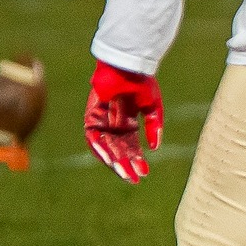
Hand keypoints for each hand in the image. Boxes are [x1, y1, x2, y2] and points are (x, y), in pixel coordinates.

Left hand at [84, 61, 163, 183]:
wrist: (127, 66)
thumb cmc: (141, 82)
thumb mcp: (153, 107)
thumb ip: (154, 127)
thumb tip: (154, 148)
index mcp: (128, 121)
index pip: (131, 146)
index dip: (138, 159)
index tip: (144, 173)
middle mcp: (114, 124)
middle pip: (119, 150)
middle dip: (127, 165)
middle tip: (134, 180)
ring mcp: (101, 121)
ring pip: (106, 147)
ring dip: (115, 161)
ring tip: (124, 173)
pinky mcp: (91, 116)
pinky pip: (93, 137)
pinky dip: (100, 149)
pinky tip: (110, 160)